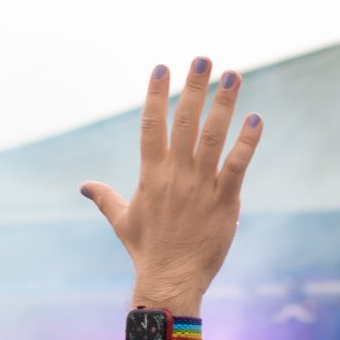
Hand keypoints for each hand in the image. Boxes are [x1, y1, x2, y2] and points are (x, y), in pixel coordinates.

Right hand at [80, 62, 261, 314]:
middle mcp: (175, 174)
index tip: (162, 68)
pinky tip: (256, 118)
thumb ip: (105, 197)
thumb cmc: (146, 251)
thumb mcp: (122, 221)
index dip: (156, 94)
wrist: (170, 280)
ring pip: (213, 136)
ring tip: (233, 75)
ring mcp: (201, 186)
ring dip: (224, 103)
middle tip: (203, 58)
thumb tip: (83, 186)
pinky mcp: (224, 201)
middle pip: (184, 121)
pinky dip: (248, 141)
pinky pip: (238, 164)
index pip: (151, 125)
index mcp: (150, 175)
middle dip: (194, 87)